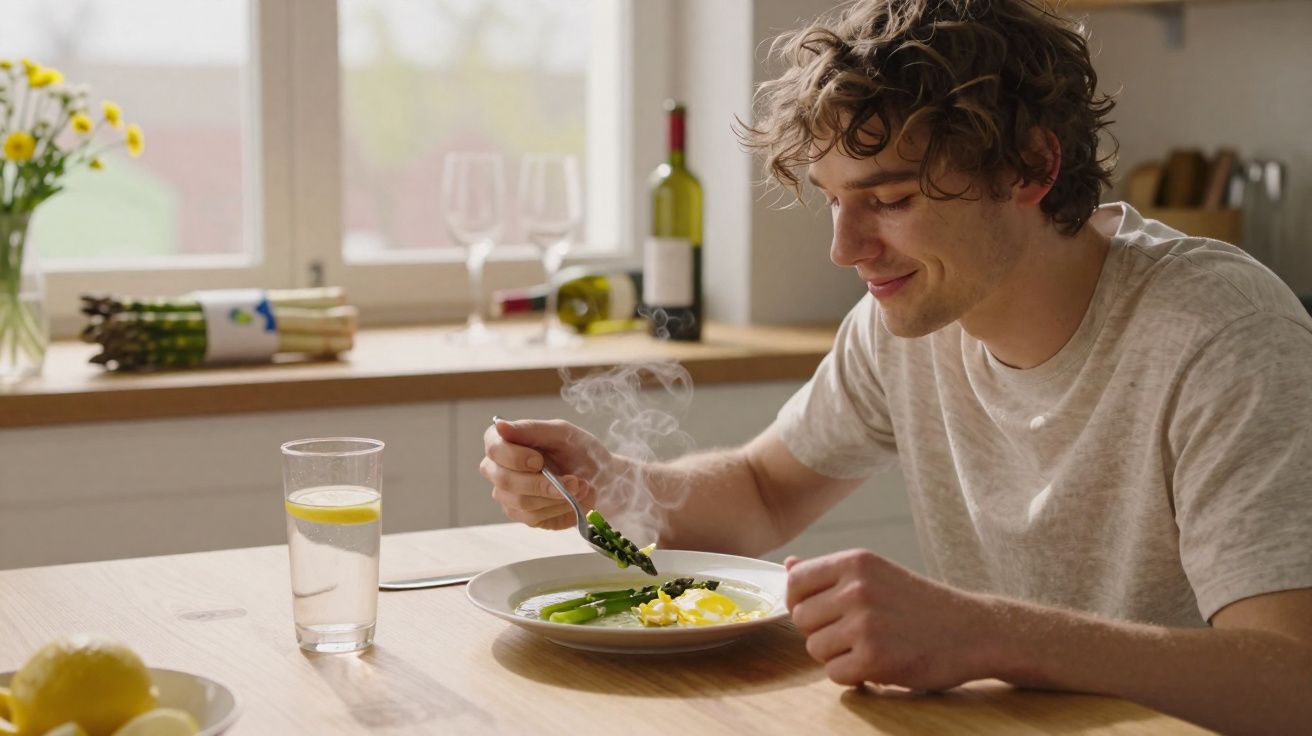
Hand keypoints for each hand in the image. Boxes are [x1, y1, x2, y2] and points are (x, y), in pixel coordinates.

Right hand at [479, 418, 613, 529]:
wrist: (600, 478)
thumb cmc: (579, 451)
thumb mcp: (562, 433)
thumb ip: (530, 429)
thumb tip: (499, 426)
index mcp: (505, 443)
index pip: (494, 449)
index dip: (514, 457)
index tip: (539, 461)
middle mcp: (499, 470)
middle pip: (504, 480)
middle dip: (541, 483)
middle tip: (571, 480)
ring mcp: (508, 495)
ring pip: (520, 501)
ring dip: (556, 496)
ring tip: (579, 486)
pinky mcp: (522, 515)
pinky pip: (532, 517)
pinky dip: (558, 508)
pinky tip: (571, 499)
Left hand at [785, 549, 996, 690]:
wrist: (973, 631)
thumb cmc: (919, 604)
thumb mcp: (876, 574)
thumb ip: (829, 573)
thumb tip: (787, 564)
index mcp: (855, 562)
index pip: (795, 581)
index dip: (801, 601)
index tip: (823, 611)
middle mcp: (857, 588)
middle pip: (801, 619)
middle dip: (822, 631)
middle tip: (857, 631)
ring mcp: (865, 623)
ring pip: (815, 648)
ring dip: (837, 655)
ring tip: (871, 645)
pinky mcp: (874, 659)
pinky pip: (835, 674)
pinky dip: (853, 675)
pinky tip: (879, 663)